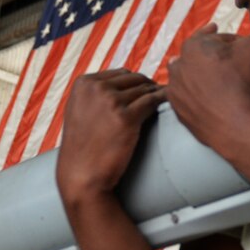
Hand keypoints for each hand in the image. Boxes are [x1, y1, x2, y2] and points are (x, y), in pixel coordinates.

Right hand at [57, 70, 165, 201]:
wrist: (81, 176)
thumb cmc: (82, 148)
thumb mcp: (79, 112)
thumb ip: (94, 95)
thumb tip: (120, 83)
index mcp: (83, 84)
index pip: (119, 74)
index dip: (135, 83)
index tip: (146, 90)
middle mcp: (95, 88)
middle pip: (133, 79)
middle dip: (148, 86)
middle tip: (159, 96)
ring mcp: (110, 102)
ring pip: (144, 89)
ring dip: (157, 93)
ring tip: (167, 100)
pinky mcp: (126, 118)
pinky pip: (152, 101)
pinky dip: (163, 100)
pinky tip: (170, 103)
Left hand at [167, 18, 249, 147]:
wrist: (236, 125)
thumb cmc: (244, 81)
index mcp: (193, 47)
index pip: (214, 37)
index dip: (229, 39)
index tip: (236, 42)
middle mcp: (179, 67)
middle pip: (199, 57)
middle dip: (213, 57)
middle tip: (228, 61)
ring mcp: (176, 91)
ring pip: (188, 78)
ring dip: (199, 75)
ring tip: (211, 77)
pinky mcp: (179, 113)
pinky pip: (187, 100)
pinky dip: (196, 97)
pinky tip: (205, 99)